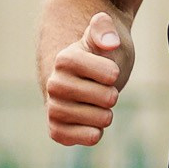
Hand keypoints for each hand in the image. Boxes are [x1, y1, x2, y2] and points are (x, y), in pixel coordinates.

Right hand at [44, 10, 131, 145]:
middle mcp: (54, 84)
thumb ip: (105, 29)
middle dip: (113, 94)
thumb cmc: (99, 57)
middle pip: (108, 98)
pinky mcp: (56, 130)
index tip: (107, 70)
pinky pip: (87, 138)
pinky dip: (94, 133)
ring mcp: (54, 108)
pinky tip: (91, 123)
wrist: (84, 81)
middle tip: (102, 89)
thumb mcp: (104, 36)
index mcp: (65, 60)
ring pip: (100, 120)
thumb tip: (110, 43)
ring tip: (96, 105)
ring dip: (106, 114)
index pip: (110, 73)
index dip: (114, 73)